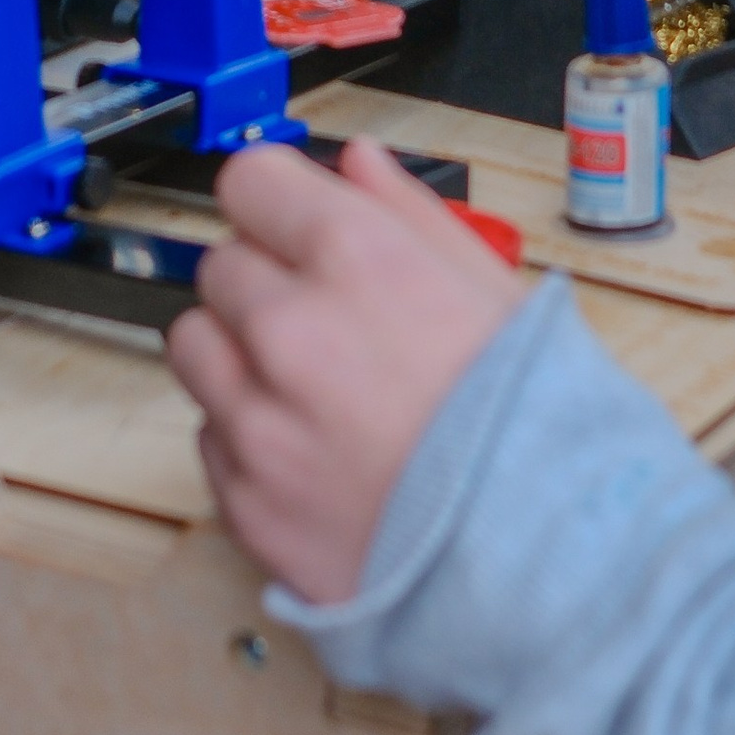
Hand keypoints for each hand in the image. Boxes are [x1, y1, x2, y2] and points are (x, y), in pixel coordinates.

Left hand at [165, 138, 527, 604]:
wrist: (539, 567)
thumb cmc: (533, 432)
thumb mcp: (495, 292)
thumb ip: (409, 215)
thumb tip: (360, 167)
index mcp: (356, 260)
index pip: (250, 181)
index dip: (276, 199)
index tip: (289, 219)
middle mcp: (290, 330)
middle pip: (220, 264)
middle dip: (266, 281)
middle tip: (325, 320)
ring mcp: (258, 421)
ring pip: (195, 346)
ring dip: (240, 355)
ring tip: (314, 388)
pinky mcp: (243, 499)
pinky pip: (211, 439)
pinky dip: (249, 438)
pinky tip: (317, 451)